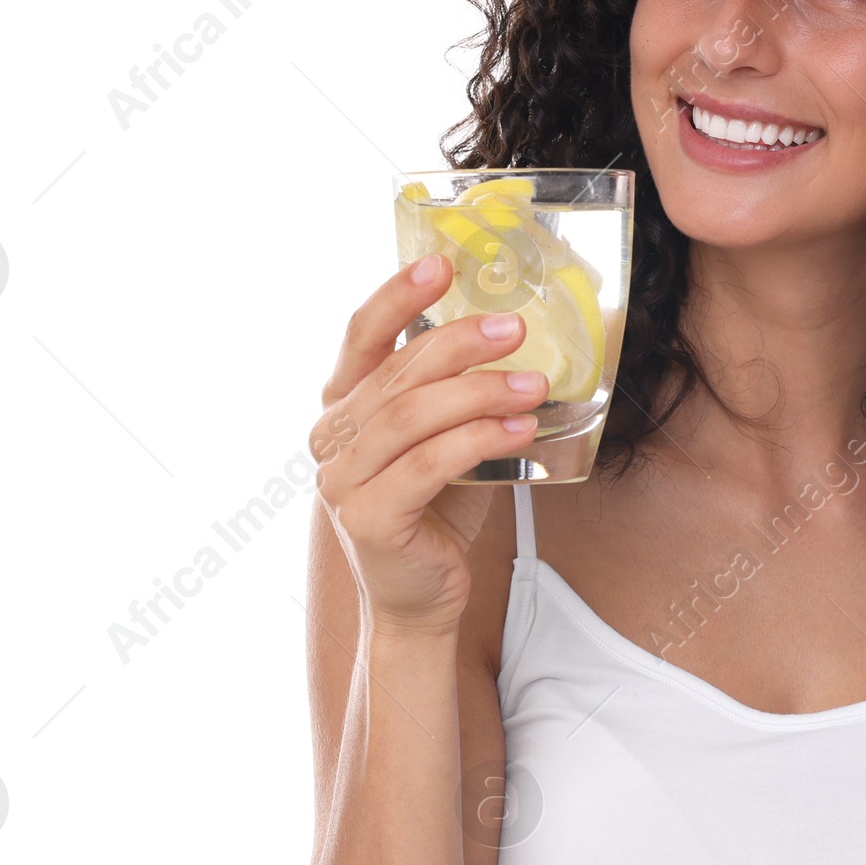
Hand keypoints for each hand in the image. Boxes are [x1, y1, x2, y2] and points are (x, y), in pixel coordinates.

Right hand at [312, 255, 547, 635]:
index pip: (361, 336)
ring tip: (533, 385)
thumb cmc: (436, 512)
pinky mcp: (369, 518)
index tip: (440, 266)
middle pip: (398, 373)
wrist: (419, 598)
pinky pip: (429, 464)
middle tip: (516, 328)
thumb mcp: (446, 439)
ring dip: (479, 393)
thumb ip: (456, 394)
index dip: (397, 296)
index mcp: (345, 407)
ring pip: (413, 416)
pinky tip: (520, 429)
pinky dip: (479, 440)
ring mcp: (343, 480)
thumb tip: (515, 339)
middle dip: (460, 342)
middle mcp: (333, 438)